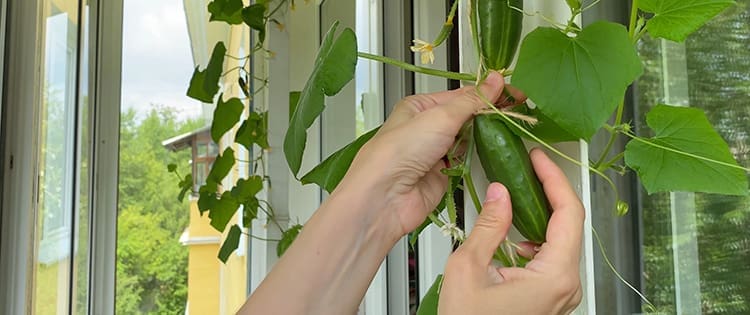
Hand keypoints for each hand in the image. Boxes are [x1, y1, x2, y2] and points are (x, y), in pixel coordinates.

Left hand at [337, 72, 525, 238]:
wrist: (384, 198)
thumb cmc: (399, 153)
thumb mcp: (440, 117)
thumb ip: (472, 100)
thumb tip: (494, 80)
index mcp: (419, 107)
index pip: (461, 95)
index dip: (488, 92)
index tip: (514, 93)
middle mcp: (425, 129)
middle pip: (466, 117)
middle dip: (489, 114)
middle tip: (518, 110)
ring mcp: (434, 153)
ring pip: (468, 140)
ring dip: (486, 136)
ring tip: (509, 129)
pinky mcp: (442, 176)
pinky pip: (466, 163)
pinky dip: (478, 158)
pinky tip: (493, 152)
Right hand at [438, 149, 583, 314]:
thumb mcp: (469, 268)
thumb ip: (489, 225)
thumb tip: (499, 193)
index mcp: (555, 276)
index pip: (568, 213)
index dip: (554, 179)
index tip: (538, 158)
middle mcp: (566, 285)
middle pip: (568, 224)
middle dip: (547, 191)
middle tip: (528, 167)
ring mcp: (560, 293)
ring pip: (559, 240)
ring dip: (539, 214)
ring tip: (516, 193)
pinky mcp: (550, 297)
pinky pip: (550, 258)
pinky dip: (533, 237)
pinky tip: (512, 231)